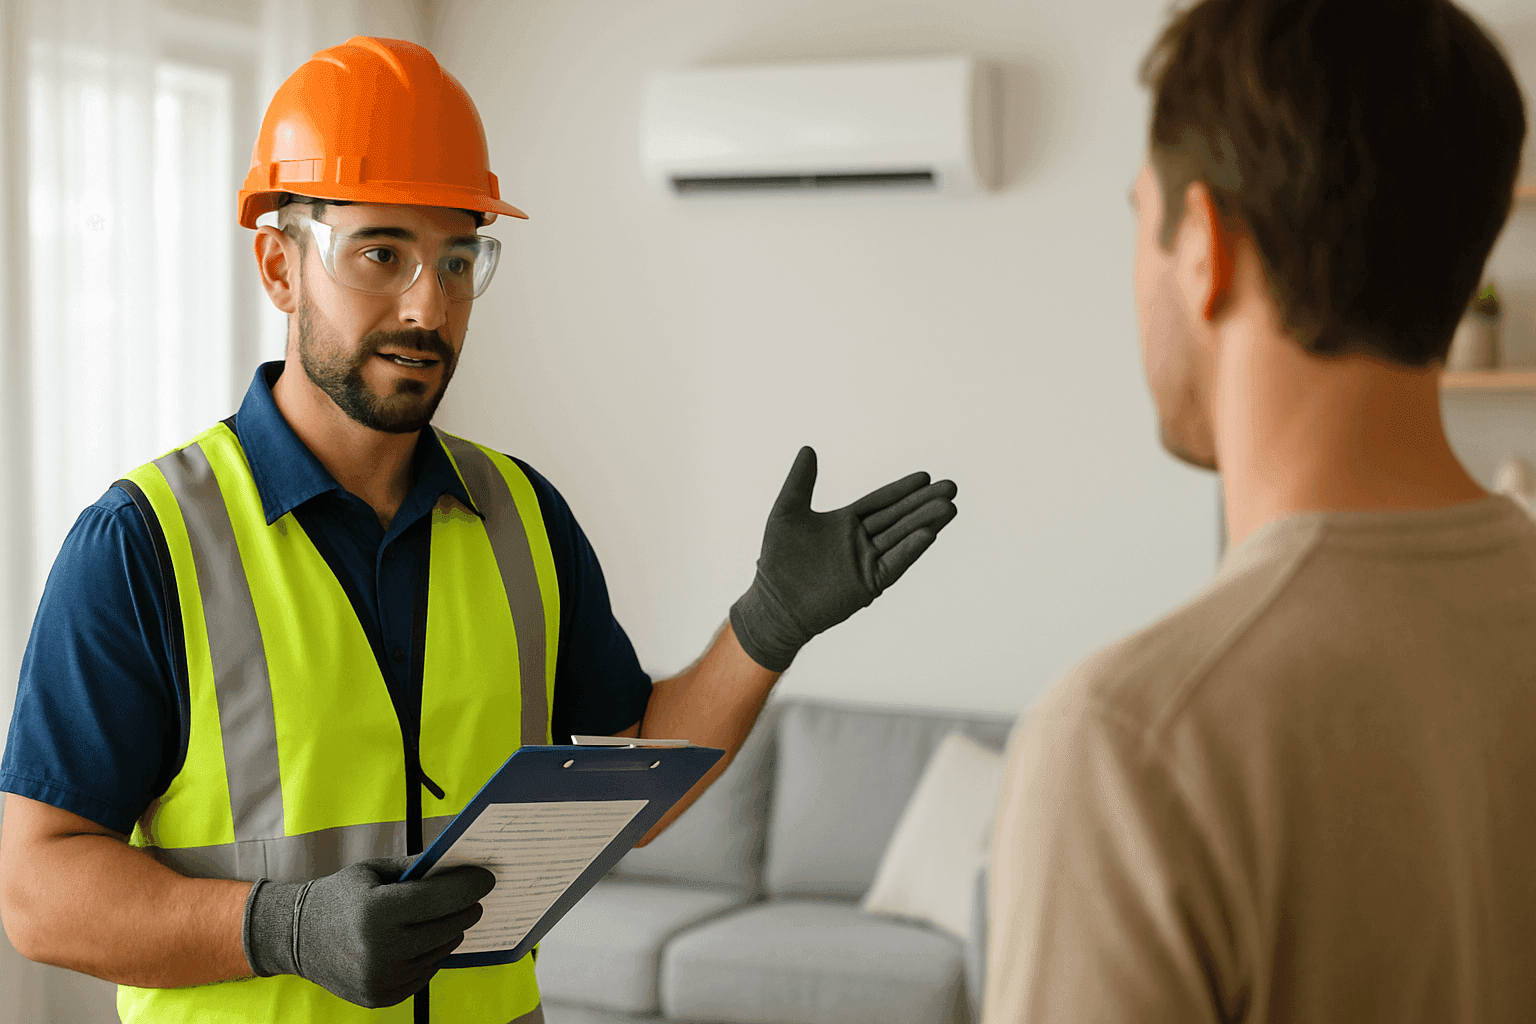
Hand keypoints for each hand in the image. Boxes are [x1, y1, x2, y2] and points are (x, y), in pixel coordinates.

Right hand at [243, 856, 495, 1007]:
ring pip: (442, 951)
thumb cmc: (341, 896)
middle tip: (474, 897)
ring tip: (442, 917)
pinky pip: (427, 972)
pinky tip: (421, 940)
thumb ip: (417, 867)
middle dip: (467, 908)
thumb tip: (461, 864)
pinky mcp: (383, 996)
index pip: (439, 898)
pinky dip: (431, 954)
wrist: (296, 938)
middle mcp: (379, 949)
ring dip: (450, 931)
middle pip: (448, 927)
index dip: (469, 886)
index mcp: (375, 911)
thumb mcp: (374, 871)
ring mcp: (381, 978)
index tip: (488, 878)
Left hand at [729, 446, 957, 670]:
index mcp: (846, 522)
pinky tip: (928, 534)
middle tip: (951, 487)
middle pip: (899, 517)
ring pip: (902, 538)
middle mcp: (861, 541)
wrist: (774, 603)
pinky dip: (910, 549)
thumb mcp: (787, 512)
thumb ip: (800, 481)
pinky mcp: (868, 584)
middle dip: (924, 502)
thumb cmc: (777, 559)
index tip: (925, 475)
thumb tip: (808, 448)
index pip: (881, 501)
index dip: (902, 489)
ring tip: (949, 506)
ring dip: (926, 522)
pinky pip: (894, 564)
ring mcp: (867, 563)